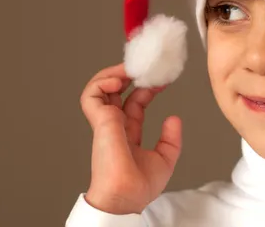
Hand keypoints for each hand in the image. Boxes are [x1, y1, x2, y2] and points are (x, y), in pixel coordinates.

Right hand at [79, 63, 181, 214]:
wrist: (128, 195)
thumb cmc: (140, 186)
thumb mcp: (164, 158)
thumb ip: (170, 138)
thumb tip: (173, 118)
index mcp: (126, 132)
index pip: (134, 103)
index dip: (146, 89)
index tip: (161, 81)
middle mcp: (114, 125)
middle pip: (116, 91)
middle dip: (129, 75)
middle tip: (145, 68)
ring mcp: (106, 122)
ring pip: (98, 89)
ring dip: (113, 73)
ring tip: (130, 69)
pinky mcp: (100, 121)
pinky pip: (91, 95)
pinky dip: (102, 82)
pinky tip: (120, 81)